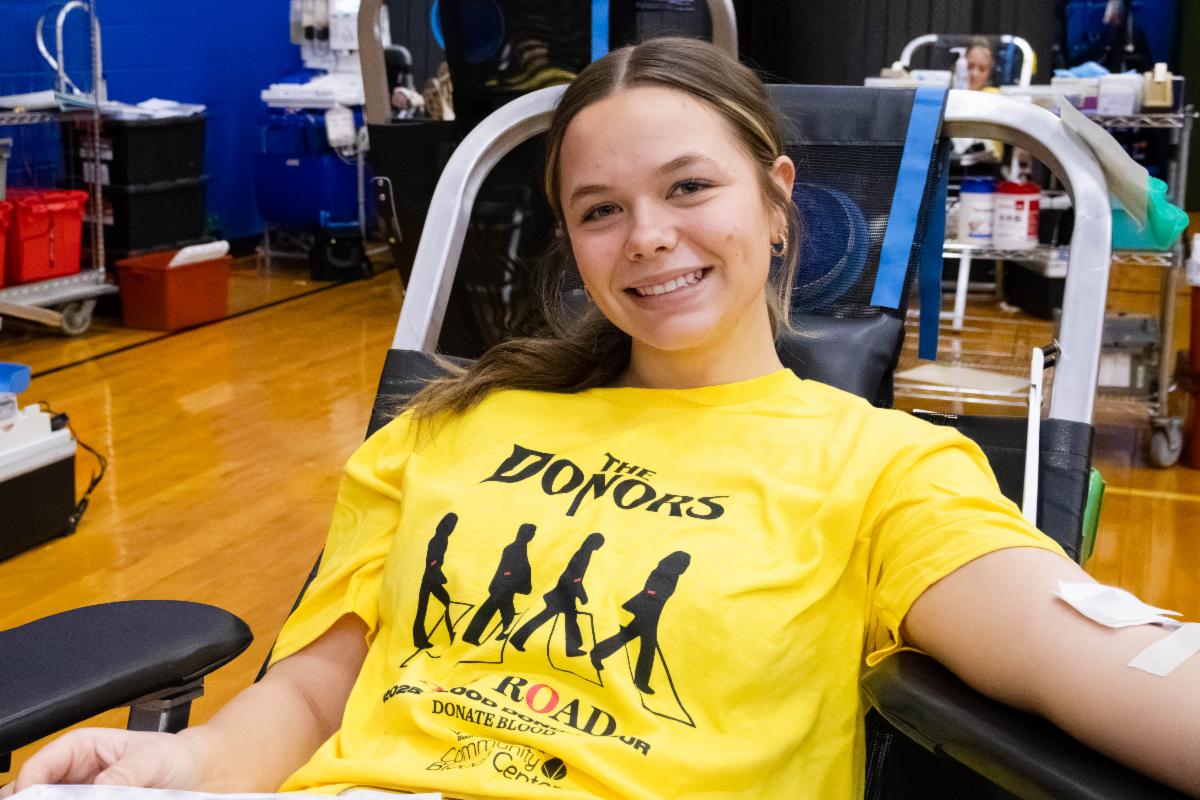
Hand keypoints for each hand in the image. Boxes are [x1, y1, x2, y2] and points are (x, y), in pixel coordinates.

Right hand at [0, 729, 204, 796]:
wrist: (193, 774)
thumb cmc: (172, 756)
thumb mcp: (153, 759)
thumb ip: (126, 774)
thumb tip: (102, 787)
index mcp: (80, 746)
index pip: (39, 766)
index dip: (30, 786)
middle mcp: (72, 773)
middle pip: (35, 791)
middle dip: (37, 799)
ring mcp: (77, 795)